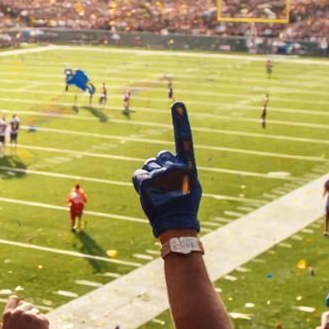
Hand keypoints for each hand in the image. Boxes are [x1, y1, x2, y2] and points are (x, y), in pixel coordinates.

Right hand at [0, 297, 49, 328]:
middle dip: (29, 314)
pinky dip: (43, 326)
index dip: (19, 303)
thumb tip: (1, 322)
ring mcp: (30, 316)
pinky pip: (44, 319)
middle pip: (28, 305)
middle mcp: (18, 313)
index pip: (14, 299)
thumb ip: (5, 325)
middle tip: (28, 328)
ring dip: (36, 321)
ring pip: (36, 312)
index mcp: (8, 315)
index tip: (22, 309)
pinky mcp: (40, 320)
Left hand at [131, 102, 201, 236]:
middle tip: (165, 184)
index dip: (181, 122)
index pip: (184, 140)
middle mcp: (176, 168)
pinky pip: (138, 174)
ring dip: (151, 175)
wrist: (176, 224)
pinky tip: (149, 193)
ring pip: (148, 165)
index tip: (177, 104)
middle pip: (160, 156)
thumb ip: (179, 167)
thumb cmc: (184, 204)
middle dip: (160, 167)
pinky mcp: (146, 183)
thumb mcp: (189, 184)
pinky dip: (140, 182)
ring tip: (159, 191)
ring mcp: (161, 175)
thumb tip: (163, 157)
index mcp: (189, 166)